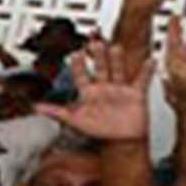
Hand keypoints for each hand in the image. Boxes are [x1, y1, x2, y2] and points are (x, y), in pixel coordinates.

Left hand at [37, 42, 151, 143]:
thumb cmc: (98, 131)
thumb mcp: (74, 120)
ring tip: (115, 47)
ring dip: (116, 60)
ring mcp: (119, 89)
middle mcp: (103, 87)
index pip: (81, 75)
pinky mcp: (135, 93)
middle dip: (97, 56)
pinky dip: (146, 71)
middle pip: (99, 68)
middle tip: (94, 44)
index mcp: (88, 92)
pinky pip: (141, 80)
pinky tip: (149, 60)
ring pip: (117, 70)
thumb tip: (35, 108)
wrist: (121, 142)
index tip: (74, 53)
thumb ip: (55, 112)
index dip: (77, 65)